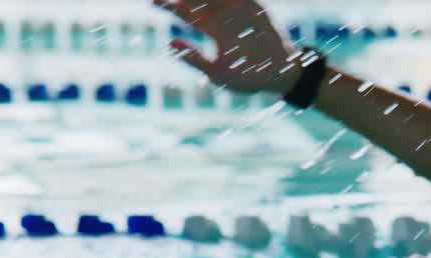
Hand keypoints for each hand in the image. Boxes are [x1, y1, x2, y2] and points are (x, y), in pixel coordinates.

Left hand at [153, 0, 301, 95]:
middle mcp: (222, 16)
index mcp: (211, 29)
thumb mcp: (216, 72)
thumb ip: (193, 57)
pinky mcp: (255, 8)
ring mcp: (239, 10)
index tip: (152, 0)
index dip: (168, 5)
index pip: (185, 12)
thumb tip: (168, 42)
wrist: (279, 76)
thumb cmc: (246, 77)